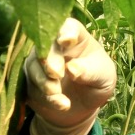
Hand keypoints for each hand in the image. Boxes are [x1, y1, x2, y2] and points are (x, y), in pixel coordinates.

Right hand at [23, 18, 115, 134]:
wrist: (83, 107)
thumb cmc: (98, 82)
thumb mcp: (104, 77)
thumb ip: (90, 71)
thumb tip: (72, 69)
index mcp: (75, 36)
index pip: (68, 26)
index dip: (65, 31)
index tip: (66, 40)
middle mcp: (54, 45)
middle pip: (45, 44)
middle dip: (49, 59)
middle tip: (55, 73)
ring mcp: (38, 62)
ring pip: (33, 66)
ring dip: (45, 82)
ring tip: (58, 95)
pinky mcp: (30, 81)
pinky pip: (31, 87)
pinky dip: (45, 97)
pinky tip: (61, 104)